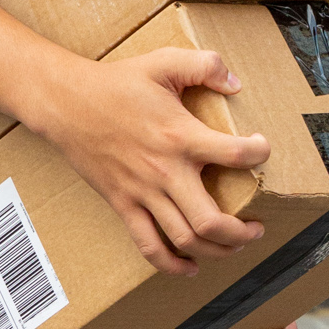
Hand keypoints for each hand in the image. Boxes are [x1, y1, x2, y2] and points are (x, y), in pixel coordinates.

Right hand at [36, 48, 270, 277]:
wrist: (66, 104)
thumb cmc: (116, 83)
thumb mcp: (164, 61)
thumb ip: (205, 65)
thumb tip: (236, 83)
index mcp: (181, 135)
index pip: (234, 155)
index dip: (258, 155)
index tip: (262, 151)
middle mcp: (165, 172)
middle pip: (211, 221)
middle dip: (241, 232)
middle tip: (256, 227)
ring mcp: (143, 193)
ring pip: (184, 239)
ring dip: (216, 250)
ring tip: (233, 245)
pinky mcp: (123, 204)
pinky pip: (148, 245)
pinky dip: (171, 264)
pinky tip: (189, 266)